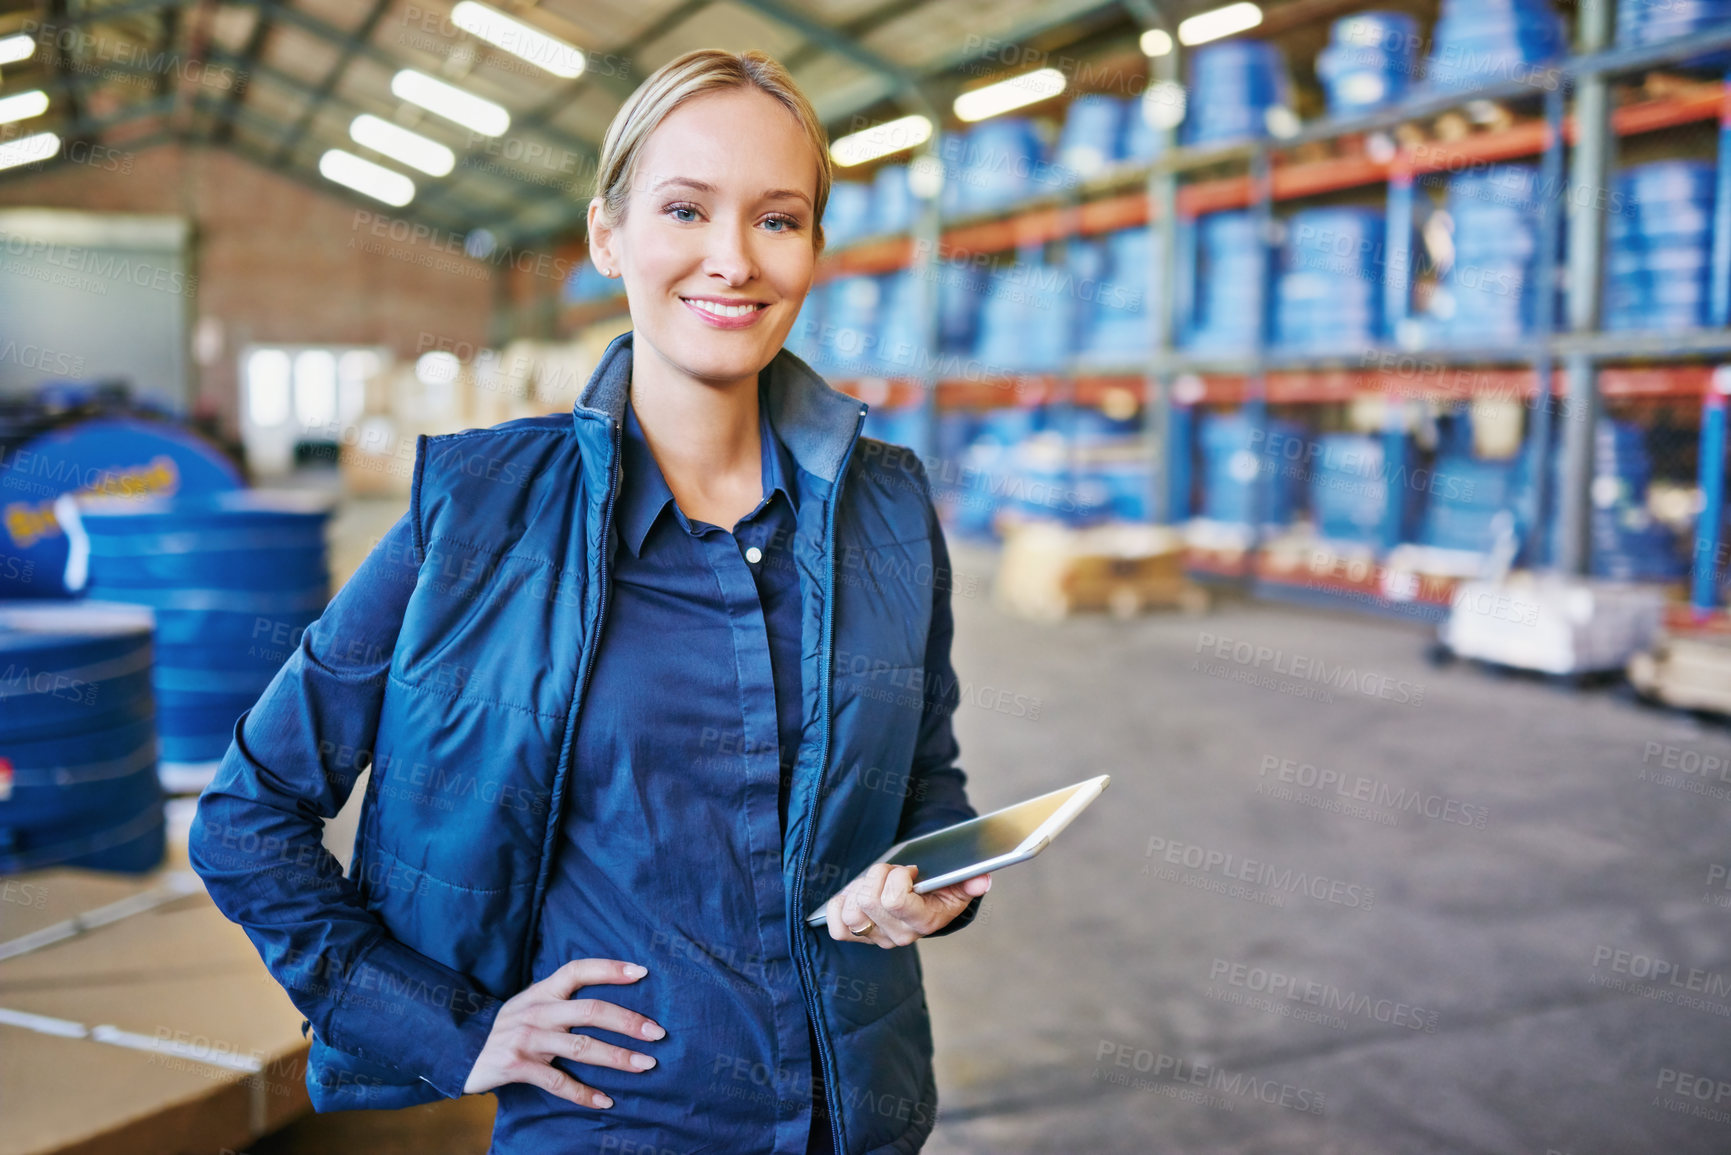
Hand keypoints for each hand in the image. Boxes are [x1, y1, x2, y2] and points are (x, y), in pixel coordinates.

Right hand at [462, 958, 665, 1107]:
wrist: (461, 1052)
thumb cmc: (509, 1028)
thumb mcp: (530, 1004)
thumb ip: (561, 998)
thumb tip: (610, 1000)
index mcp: (542, 991)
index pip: (579, 970)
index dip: (610, 968)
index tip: (642, 972)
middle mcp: (536, 1010)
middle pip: (590, 1010)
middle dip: (628, 1021)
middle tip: (658, 1033)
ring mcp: (527, 1038)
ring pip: (582, 1047)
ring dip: (618, 1057)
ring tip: (647, 1064)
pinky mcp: (517, 1066)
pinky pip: (558, 1082)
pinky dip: (584, 1094)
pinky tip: (606, 1101)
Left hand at [825, 864, 990, 947]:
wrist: (927, 904)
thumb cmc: (940, 889)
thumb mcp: (959, 883)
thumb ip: (971, 880)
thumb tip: (981, 881)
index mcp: (924, 922)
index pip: (895, 900)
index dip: (897, 876)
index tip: (911, 871)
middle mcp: (899, 935)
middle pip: (869, 900)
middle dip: (878, 875)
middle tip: (892, 872)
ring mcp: (877, 938)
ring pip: (851, 911)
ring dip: (859, 888)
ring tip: (875, 882)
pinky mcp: (858, 936)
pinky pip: (836, 926)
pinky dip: (840, 905)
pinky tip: (855, 894)